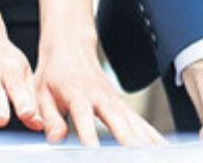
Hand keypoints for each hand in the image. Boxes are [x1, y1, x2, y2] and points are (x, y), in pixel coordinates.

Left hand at [32, 35, 163, 146]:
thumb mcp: (41, 94)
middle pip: (116, 118)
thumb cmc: (54, 75)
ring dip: (145, 137)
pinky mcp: (121, 105)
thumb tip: (55, 139)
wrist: (71, 50)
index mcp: (77, 94)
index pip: (83, 116)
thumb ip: (50, 118)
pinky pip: (138, 121)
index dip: (88, 133)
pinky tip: (161, 146)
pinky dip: (151, 133)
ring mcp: (114, 100)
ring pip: (133, 120)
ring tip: (157, 152)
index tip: (94, 149)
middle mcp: (100, 97)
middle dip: (126, 137)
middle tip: (135, 151)